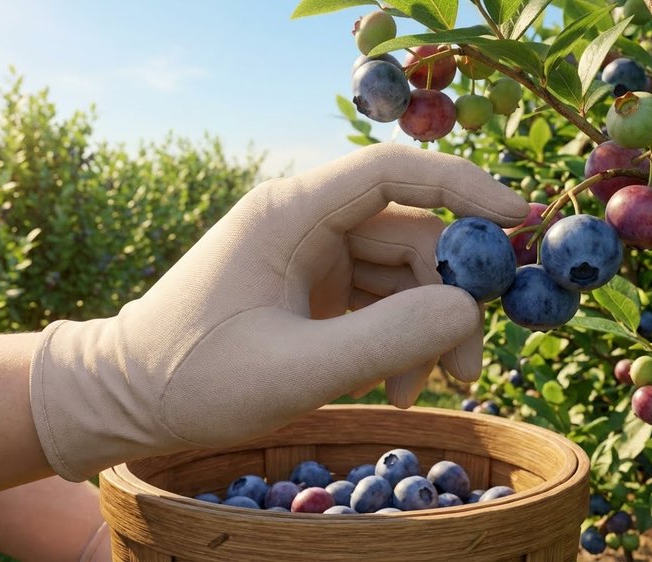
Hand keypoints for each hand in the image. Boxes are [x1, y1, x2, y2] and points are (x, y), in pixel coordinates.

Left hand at [30, 144, 527, 480]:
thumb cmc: (194, 379)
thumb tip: (469, 311)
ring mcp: (312, 255)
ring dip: (424, 330)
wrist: (128, 401)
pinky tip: (394, 386)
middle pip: (412, 234)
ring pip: (402, 274)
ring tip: (417, 391)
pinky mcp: (315, 289)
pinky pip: (380, 301)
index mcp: (290, 211)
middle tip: (466, 369)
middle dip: (448, 299)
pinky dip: (398, 341)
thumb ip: (388, 339)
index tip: (523, 218)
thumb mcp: (296, 369)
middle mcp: (306, 222)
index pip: (393, 171)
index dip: (465, 187)